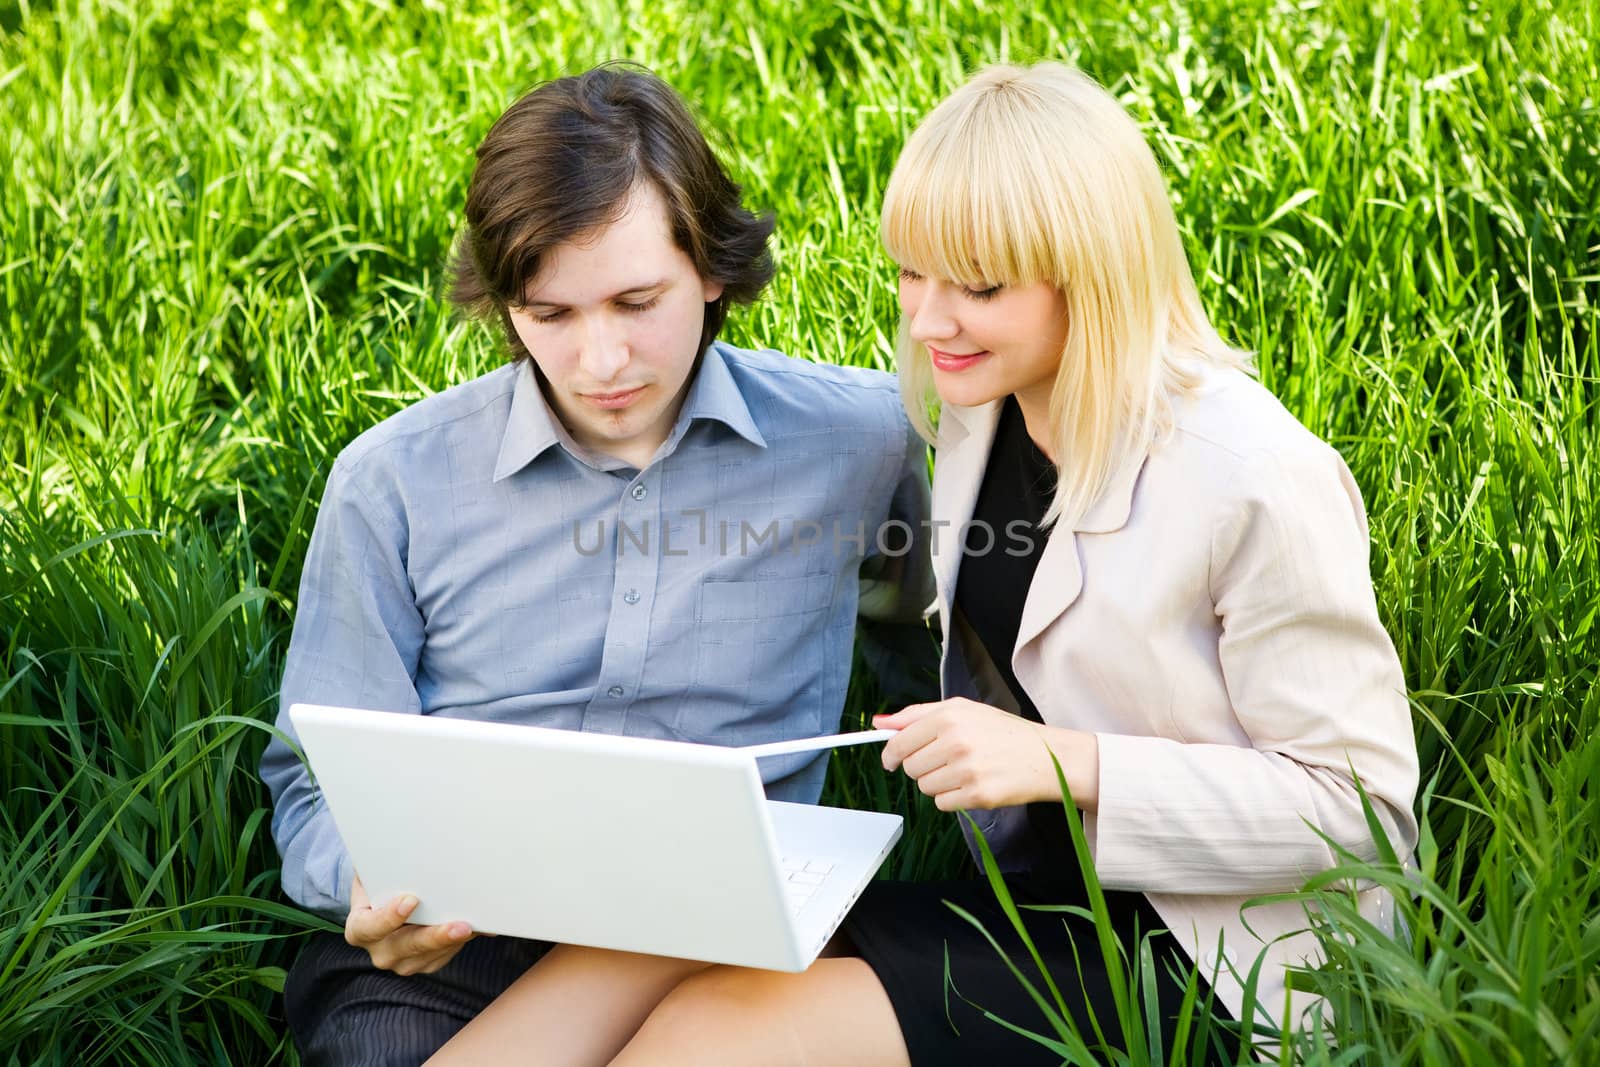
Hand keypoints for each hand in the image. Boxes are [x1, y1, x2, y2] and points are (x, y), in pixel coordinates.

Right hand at [345, 873, 479, 974]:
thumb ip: (384, 865)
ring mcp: (402, 961)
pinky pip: (444, 956)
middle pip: (406, 948)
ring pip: (430, 956)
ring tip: (476, 925)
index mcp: (360, 928)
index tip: (410, 900)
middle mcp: (380, 950)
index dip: (388, 917)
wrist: (387, 899)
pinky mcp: (425, 963)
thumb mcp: (374, 872)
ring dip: (453, 941)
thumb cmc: (381, 882)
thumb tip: (413, 853)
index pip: (369, 928)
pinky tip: (478, 927)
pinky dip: (461, 941)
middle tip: (460, 926)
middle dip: (435, 937)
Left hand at [875, 698, 1098, 811]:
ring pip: (924, 787)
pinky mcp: (977, 795)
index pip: (900, 742)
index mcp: (949, 716)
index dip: (891, 754)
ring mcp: (966, 770)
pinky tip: (972, 785)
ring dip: (938, 783)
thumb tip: (878, 723)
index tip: (891, 760)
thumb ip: (916, 714)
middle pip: (910, 767)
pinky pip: (942, 803)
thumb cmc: (1002, 732)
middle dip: (922, 766)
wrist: (1046, 756)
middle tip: (946, 760)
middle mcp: (956, 742)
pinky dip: (952, 798)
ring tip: (964, 770)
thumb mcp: (962, 710)